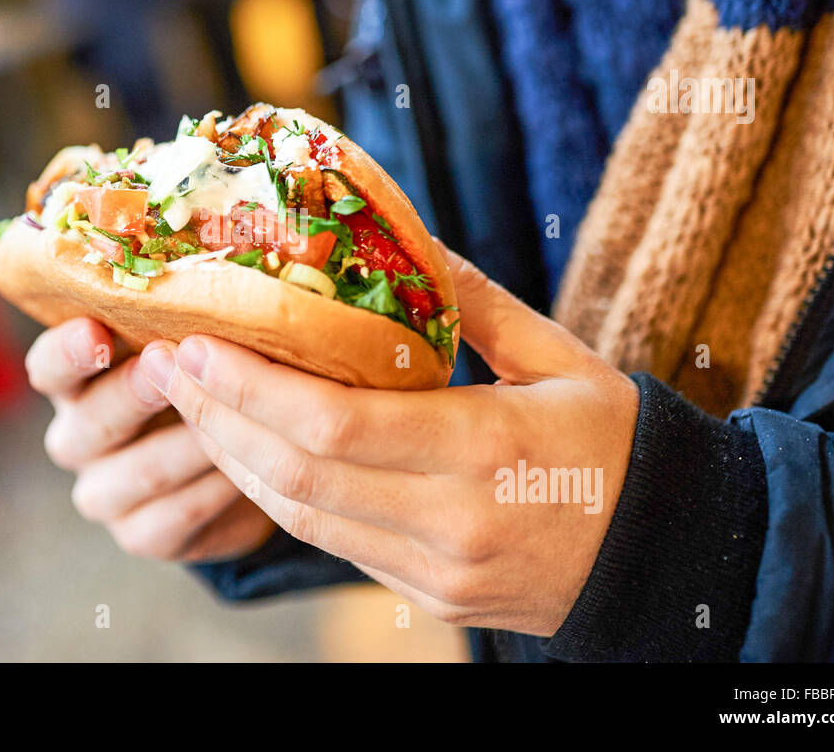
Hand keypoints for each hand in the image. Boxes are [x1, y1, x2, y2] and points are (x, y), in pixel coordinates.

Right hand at [27, 318, 274, 561]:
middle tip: (165, 369)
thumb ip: (181, 325)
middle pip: (91, 419)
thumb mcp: (188, 348)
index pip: (49, 366)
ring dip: (187, 445)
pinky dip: (211, 493)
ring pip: (138, 472)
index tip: (96, 332)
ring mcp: (104, 492)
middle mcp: (77, 437)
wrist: (237, 464)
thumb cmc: (204, 381)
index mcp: (76, 382)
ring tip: (233, 420)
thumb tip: (212, 287)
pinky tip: (244, 473)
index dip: (68, 351)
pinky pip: (173, 516)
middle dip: (133, 394)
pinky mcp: (140, 534)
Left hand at [136, 247, 638, 634]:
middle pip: (296, 474)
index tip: (196, 343)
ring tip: (193, 402)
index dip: (251, 387)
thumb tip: (409, 239)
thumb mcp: (562, 360)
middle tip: (169, 364)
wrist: (664, 557)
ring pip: (300, 516)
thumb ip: (478, 303)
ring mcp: (433, 569)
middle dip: (218, 417)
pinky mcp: (425, 595)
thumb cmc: (617, 445)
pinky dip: (279, 493)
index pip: (334, 425)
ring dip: (234, 458)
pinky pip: (330, 542)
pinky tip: (250, 450)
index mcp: (485, 450)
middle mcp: (448, 521)